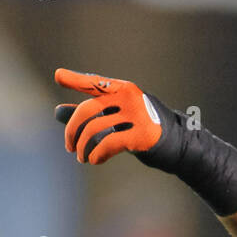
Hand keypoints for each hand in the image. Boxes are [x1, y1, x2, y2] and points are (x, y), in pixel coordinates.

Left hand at [54, 68, 170, 164]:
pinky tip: (95, 160)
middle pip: (88, 110)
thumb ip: (91, 115)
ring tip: (82, 157)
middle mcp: (129, 97)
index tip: (58, 76)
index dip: (75, 80)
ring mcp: (136, 115)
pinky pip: (108, 144)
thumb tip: (56, 113)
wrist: (180, 147)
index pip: (95, 83)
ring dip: (83, 147)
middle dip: (72, 130)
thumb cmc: (145, 131)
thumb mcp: (118, 119)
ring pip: (95, 129)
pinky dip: (97, 154)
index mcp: (124, 89)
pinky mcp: (140, 135)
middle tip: (69, 146)